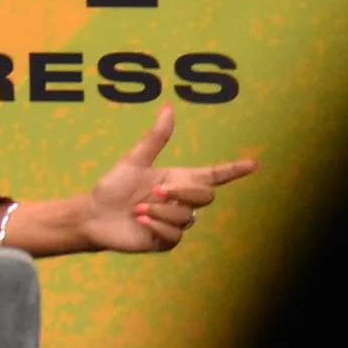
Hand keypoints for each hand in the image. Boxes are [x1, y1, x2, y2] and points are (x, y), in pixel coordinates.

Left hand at [79, 105, 259, 252]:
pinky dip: (156, 225)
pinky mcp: (166, 240)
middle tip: (154, 191)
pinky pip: (175, 234)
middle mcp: (181, 201)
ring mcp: (176, 222)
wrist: (93, 215)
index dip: (234, 170)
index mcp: (178, 180)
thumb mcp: (134, 160)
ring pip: (187, 216)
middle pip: (206, 196)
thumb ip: (156, 138)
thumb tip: (168, 107)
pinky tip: (140, 221)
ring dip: (160, 210)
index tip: (255, 163)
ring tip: (138, 209)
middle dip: (181, 192)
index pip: (214, 176)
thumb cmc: (112, 187)